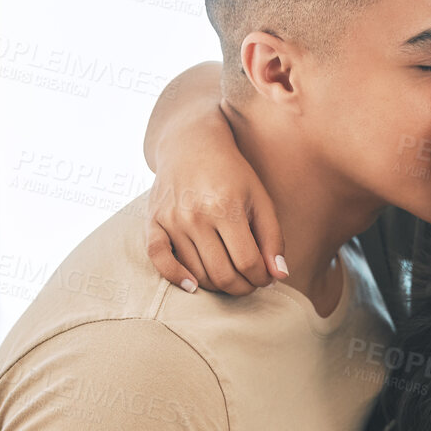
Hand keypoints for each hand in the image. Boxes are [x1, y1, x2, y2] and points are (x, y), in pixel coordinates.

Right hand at [145, 109, 284, 296]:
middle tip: (250, 283)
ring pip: (196, 273)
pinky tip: (192, 286)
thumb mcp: (260, 198)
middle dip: (243, 287)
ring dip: (218, 286)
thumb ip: (273, 238)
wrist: (191, 143)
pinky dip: (174, 277)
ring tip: (231, 278)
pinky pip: (158, 258)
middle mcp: (195, 215)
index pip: (247, 262)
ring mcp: (171, 219)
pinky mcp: (152, 220)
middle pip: (222, 274)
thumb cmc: (232, 173)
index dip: (261, 278)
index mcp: (226, 207)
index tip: (266, 278)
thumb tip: (278, 276)